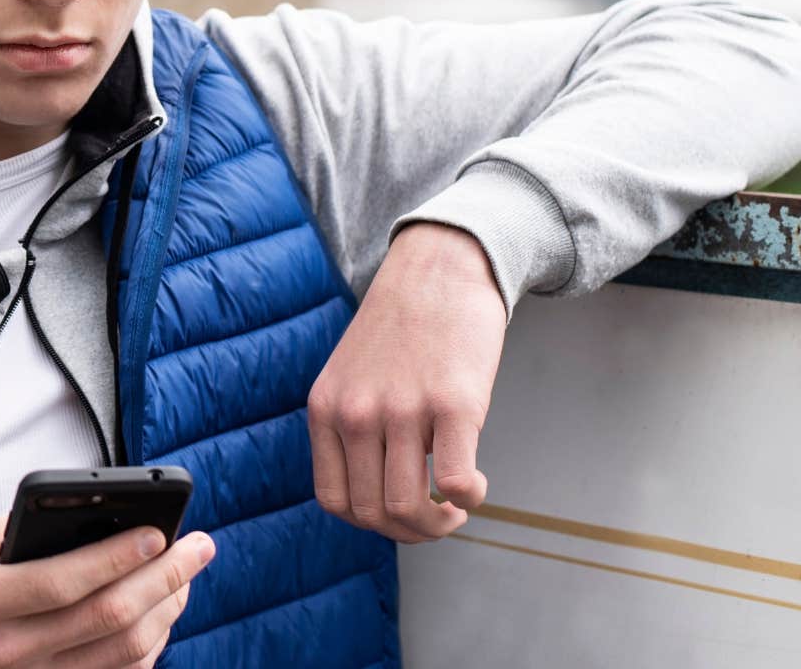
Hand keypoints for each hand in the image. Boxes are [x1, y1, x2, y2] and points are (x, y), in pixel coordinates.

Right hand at [0, 517, 214, 668]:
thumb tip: (69, 513)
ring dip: (166, 611)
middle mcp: (8, 653)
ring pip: (122, 653)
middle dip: (163, 578)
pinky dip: (150, 646)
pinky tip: (163, 613)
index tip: (157, 531)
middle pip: (106, 619)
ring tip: (186, 574)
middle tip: (199, 547)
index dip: (114, 557)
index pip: (60, 582)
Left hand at [307, 221, 505, 542]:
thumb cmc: (402, 327)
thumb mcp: (351, 375)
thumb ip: (352, 426)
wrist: (438, 267)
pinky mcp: (454, 404)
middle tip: (438, 519)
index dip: (370, 523)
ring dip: (439, 526)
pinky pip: (454, 481)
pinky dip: (469, 499)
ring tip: (456, 507)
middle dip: (409, 532)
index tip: (399, 514)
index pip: (335, 501)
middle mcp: (357, 414)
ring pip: (409, 507)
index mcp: (325, 409)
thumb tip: (377, 492)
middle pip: (372, 514)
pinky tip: (475, 486)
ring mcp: (403, 409)